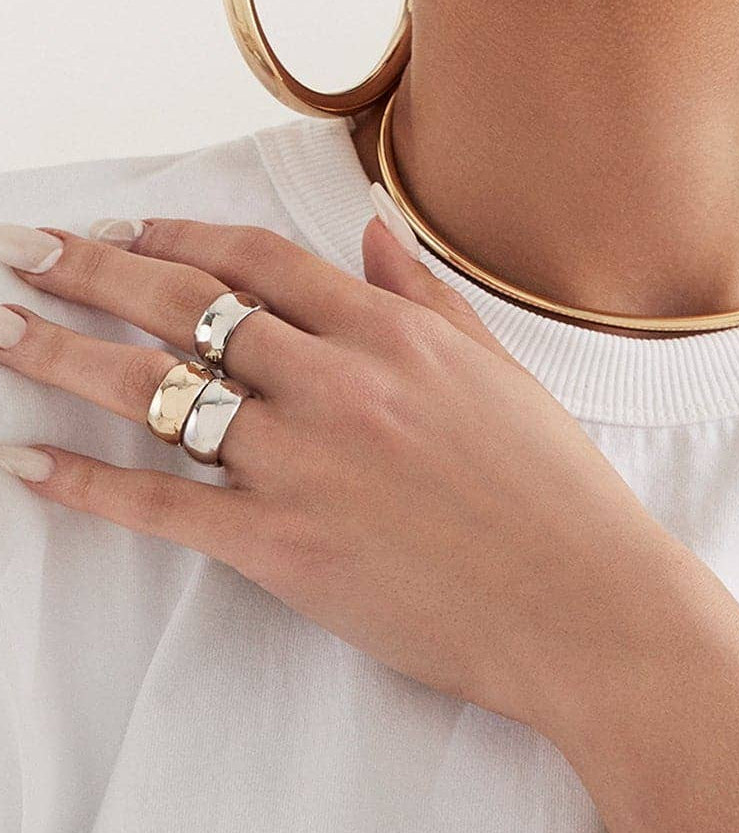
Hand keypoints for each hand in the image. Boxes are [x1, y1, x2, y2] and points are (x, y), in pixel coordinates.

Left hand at [0, 214, 693, 730]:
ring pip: (155, 393)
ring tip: (0, 328)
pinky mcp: (284, 547)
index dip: (178, 235)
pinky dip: (85, 485)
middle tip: (25, 249)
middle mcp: (338, 382)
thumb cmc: (558, 492)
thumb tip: (370, 235)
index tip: (126, 228)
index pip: (258, 260)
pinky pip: (161, 506)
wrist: (586, 604)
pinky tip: (28, 463)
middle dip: (91, 269)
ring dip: (62, 354)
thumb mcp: (502, 373)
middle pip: (186, 306)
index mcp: (394, 333)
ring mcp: (305, 463)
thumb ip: (426, 298)